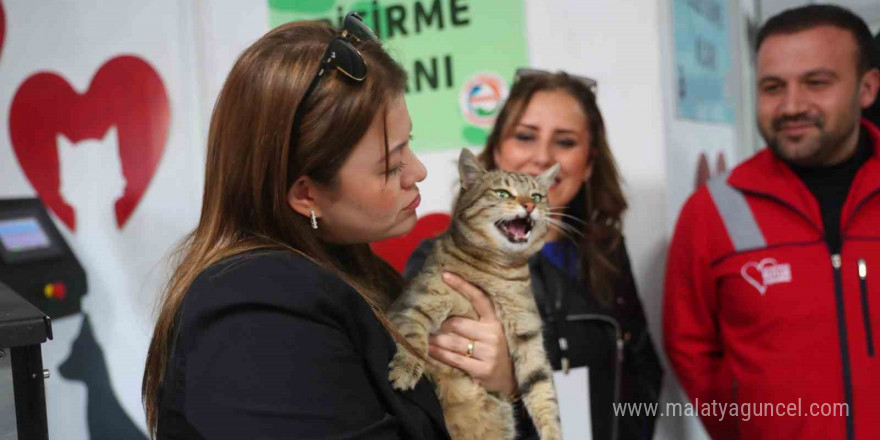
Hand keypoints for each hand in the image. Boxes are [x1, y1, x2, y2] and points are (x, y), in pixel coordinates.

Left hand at [428, 272, 516, 396]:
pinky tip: (429, 351)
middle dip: (440, 325)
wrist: (510, 380)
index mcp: (495, 321)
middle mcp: (493, 334)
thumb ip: (475, 320)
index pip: (479, 298)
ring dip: (434, 341)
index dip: (462, 285)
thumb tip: (445, 308)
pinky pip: (453, 359)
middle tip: (426, 323)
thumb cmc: (494, 351)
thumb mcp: (491, 332)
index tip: (445, 275)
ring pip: (452, 342)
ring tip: (423, 337)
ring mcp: (489, 352)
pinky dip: (438, 355)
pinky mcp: (483, 369)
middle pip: (457, 324)